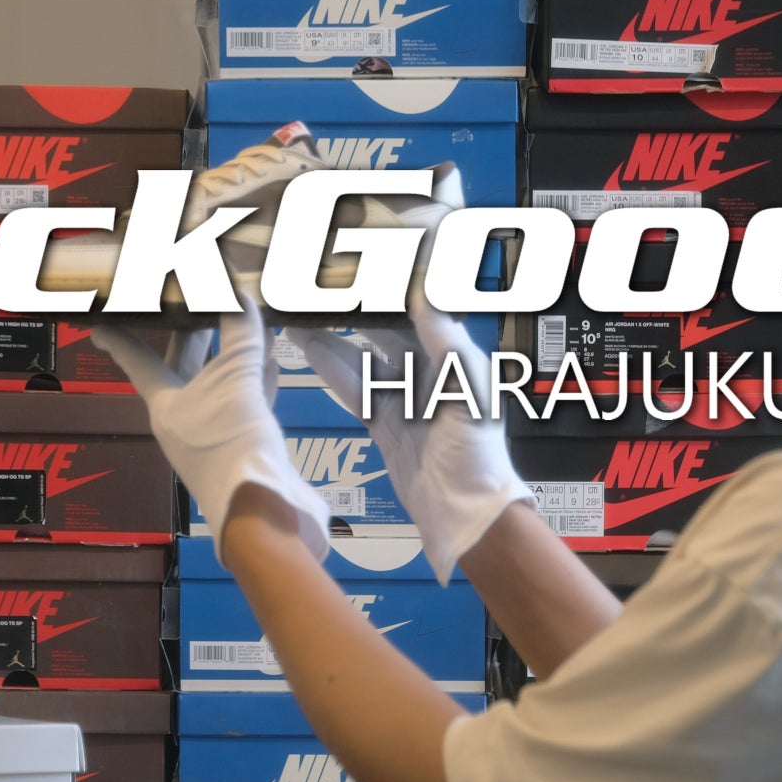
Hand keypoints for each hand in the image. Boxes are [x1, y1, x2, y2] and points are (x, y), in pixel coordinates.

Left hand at [93, 296, 330, 560]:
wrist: (264, 511)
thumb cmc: (233, 447)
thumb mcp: (237, 381)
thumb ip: (240, 337)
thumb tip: (237, 293)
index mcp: (165, 406)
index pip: (137, 361)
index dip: (119, 338)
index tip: (99, 321)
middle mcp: (183, 420)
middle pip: (182, 366)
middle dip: (191, 332)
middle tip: (194, 295)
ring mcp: (214, 435)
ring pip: (219, 383)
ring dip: (231, 352)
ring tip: (242, 316)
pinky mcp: (245, 445)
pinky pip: (247, 401)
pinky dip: (258, 378)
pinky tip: (272, 359)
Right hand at [285, 299, 533, 583]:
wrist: (463, 512)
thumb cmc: (478, 453)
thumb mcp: (466, 390)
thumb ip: (444, 340)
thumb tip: (424, 294)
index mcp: (454, 359)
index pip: (420, 312)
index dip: (393, 289)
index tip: (364, 268)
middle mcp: (428, 374)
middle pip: (385, 332)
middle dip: (355, 311)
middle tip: (323, 290)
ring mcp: (403, 399)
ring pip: (362, 359)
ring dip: (333, 339)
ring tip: (302, 316)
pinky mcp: (383, 423)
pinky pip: (354, 390)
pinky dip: (331, 370)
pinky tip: (309, 350)